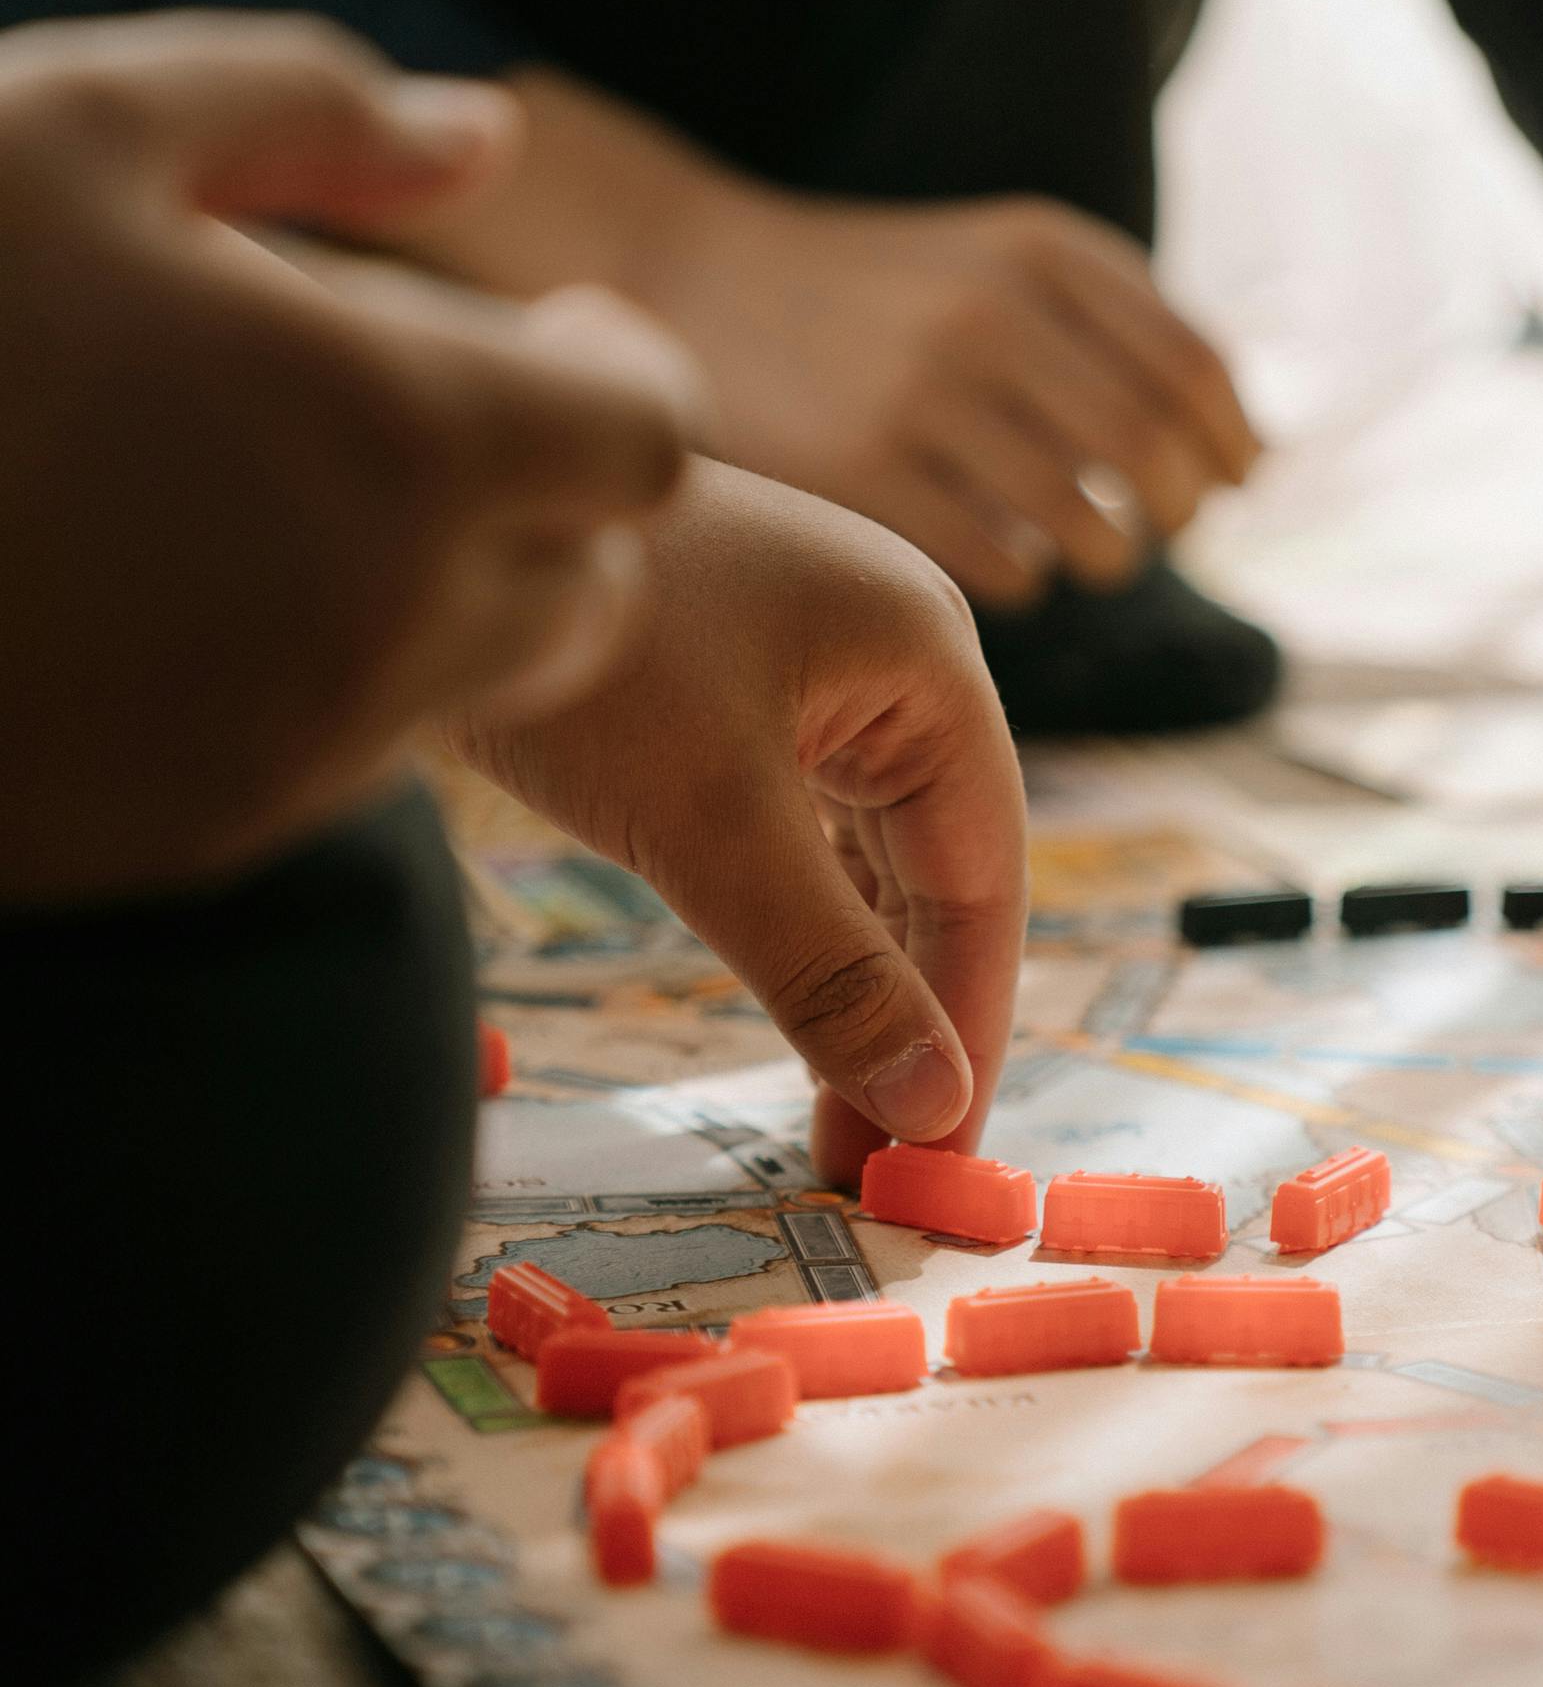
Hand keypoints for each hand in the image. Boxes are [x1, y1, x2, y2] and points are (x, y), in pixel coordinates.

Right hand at [0, 13, 701, 903]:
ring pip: (479, 679)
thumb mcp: (79, 123)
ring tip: (283, 483)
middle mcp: (390, 622)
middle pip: (594, 583)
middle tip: (434, 408)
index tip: (544, 335)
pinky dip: (324, 668)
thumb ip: (312, 112)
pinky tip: (187, 581)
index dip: (612, 380)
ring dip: (442, 587)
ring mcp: (297, 747)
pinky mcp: (203, 832)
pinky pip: (346, 751)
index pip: (646, 441)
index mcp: (401, 435)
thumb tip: (483, 136)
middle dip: (548, 498)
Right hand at [396, 68, 1259, 606]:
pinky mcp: (865, 472)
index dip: (1234, 443)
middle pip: (1159, 457)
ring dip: (1109, 557)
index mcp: (1041, 250)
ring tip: (1089, 550)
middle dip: (1181, 513)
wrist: (697, 279)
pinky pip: (1004, 566)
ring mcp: (925, 395)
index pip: (1197, 369)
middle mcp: (993, 313)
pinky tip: (1003, 553)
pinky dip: (1026, 577)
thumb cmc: (880, 295)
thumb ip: (1116, 323)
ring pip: (1091, 528)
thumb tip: (1248, 452)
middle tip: (1163, 527)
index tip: (1235, 478)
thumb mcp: (1001, 260)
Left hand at [447, 462, 1027, 1183]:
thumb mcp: (712, 819)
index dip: (973, 1021)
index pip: (986, 874)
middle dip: (912, 1022)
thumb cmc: (586, 641)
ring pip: (864, 864)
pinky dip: (798, 933)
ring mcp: (807, 676)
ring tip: (835, 1127)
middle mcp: (885, 661)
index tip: (949, 1152)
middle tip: (880, 1169)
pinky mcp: (729, 698)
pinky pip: (797, 837)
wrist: (412, 517)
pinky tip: (789, 1021)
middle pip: (935, 874)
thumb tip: (931, 1104)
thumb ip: (828, 968)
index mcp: (922, 658)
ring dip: (854, 990)